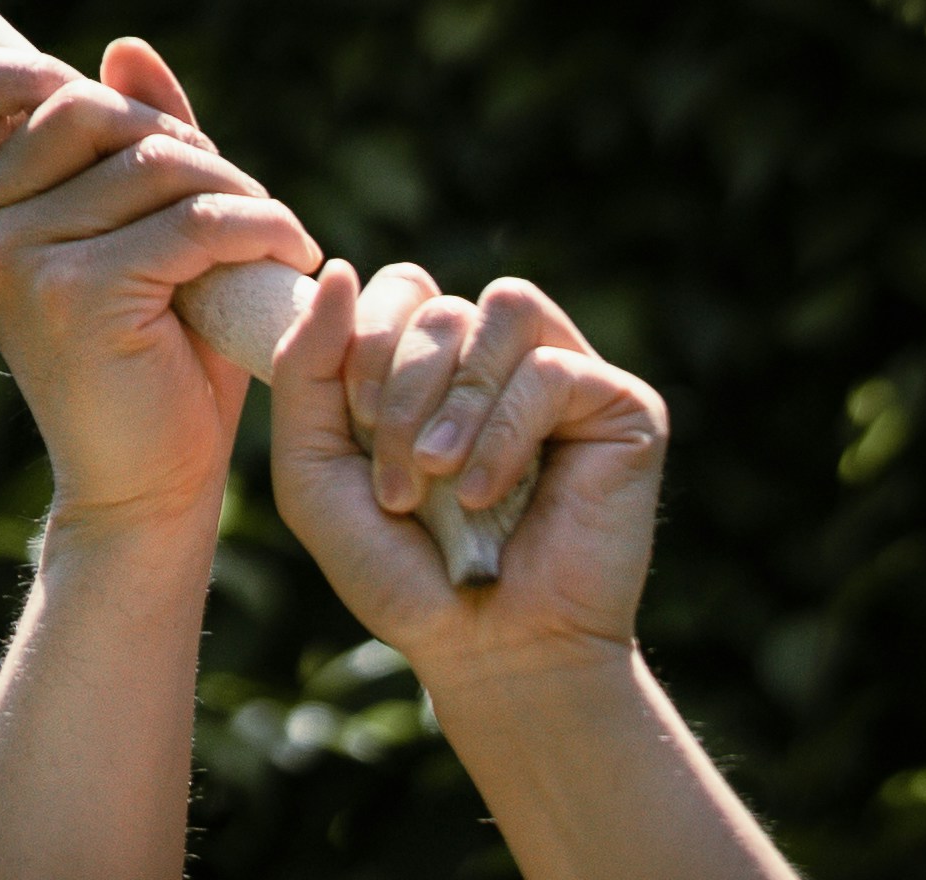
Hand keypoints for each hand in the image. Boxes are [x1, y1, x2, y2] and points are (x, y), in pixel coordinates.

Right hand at [0, 33, 317, 541]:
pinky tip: (291, 251)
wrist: (147, 489)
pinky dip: (259, 225)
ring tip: (271, 227)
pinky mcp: (79, 295)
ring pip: (150, 162)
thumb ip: (129, 137)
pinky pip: (192, 221)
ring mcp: (18, 258)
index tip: (115, 120)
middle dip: (173, 135)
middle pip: (83, 104)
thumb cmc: (147, 353)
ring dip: (231, 183)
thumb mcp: (134, 228)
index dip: (28, 71)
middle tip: (234, 189)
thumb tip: (125, 48)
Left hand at [269, 254, 672, 682]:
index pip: (399, 286)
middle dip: (403, 391)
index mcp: (436, 362)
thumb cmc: (403, 575)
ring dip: (457, 401)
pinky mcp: (620, 404)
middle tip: (402, 482)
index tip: (359, 426)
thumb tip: (337, 268)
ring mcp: (563, 373)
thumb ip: (305, 369)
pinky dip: (505, 432)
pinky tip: (487, 495)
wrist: (489, 656)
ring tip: (443, 478)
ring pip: (500, 310)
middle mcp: (499, 357)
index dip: (368, 343)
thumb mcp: (316, 472)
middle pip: (439, 304)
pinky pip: (551, 369)